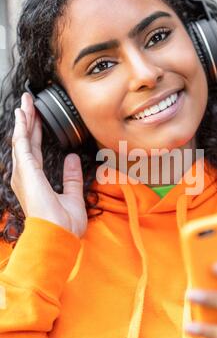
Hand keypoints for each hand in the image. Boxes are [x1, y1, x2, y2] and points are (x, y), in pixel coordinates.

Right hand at [10, 92, 87, 237]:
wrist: (58, 236)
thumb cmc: (63, 225)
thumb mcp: (73, 196)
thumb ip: (72, 178)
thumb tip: (72, 159)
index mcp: (36, 181)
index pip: (35, 150)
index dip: (36, 133)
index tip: (38, 118)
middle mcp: (26, 175)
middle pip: (26, 141)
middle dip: (28, 120)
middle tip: (29, 102)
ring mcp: (24, 173)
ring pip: (23, 138)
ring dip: (24, 119)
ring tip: (26, 102)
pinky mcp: (25, 170)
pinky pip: (22, 143)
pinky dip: (22, 127)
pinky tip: (22, 113)